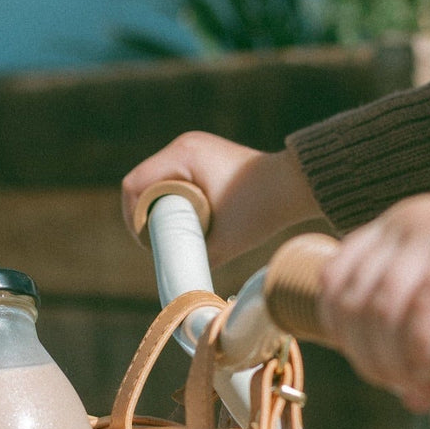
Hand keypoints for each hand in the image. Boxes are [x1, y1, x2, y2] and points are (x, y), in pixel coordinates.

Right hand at [121, 131, 322, 266]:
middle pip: (143, 181)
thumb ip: (196, 260)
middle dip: (143, 213)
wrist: (297, 187)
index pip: (135, 184)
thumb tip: (176, 283)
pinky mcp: (204, 155)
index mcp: (183, 157)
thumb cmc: (261, 211)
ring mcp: (194, 147)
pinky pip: (174, 176)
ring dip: (156, 204)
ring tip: (167, 233)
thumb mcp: (224, 243)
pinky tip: (179, 218)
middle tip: (155, 243)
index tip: (145, 243)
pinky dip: (172, 197)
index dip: (132, 217)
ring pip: (158, 179)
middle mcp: (184, 145)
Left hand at [318, 193, 429, 410]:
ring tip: (419, 387)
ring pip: (385, 305)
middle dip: (368, 358)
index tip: (373, 369)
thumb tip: (404, 395)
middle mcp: (412, 218)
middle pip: (357, 300)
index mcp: (396, 227)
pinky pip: (427, 301)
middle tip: (402, 387)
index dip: (340, 334)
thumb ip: (424, 340)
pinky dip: (420, 347)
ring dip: (392, 361)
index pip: (336, 280)